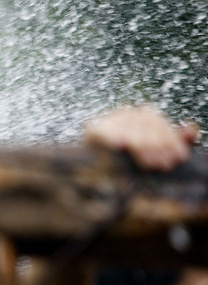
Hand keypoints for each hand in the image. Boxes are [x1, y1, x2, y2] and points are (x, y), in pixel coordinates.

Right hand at [83, 105, 198, 171]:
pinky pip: (102, 131)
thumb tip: (192, 129)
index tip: (178, 157)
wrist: (94, 171)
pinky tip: (121, 145)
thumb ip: (174, 141)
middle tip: (165, 164)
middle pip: (145, 125)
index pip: (157, 122)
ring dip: (141, 147)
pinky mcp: (92, 128)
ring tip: (150, 164)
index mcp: (142, 115)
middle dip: (158, 146)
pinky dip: (110, 137)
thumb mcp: (156, 152)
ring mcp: (109, 120)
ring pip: (128, 129)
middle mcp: (126, 113)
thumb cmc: (129, 163)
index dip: (170, 140)